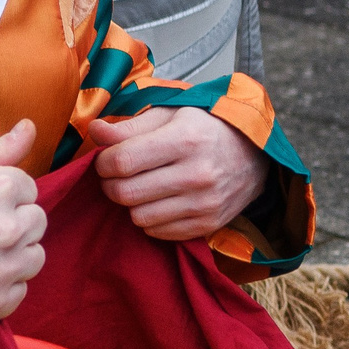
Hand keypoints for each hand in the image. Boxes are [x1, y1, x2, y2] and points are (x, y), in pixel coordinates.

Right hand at [0, 122, 46, 329]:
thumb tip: (30, 127)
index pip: (27, 187)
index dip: (0, 193)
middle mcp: (7, 230)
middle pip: (36, 221)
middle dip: (12, 221)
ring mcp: (3, 271)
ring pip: (33, 257)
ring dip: (12, 255)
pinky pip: (19, 291)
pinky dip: (0, 287)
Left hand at [84, 105, 270, 240]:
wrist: (253, 156)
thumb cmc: (205, 129)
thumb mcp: (171, 115)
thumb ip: (130, 126)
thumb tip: (94, 132)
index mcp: (185, 139)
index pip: (123, 161)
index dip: (103, 163)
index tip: (105, 160)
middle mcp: (197, 174)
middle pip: (127, 193)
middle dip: (111, 185)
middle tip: (117, 175)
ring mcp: (204, 203)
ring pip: (139, 217)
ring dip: (131, 203)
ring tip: (140, 187)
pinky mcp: (207, 224)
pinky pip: (158, 232)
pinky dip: (150, 219)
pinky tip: (158, 201)